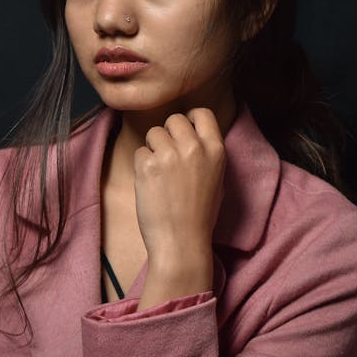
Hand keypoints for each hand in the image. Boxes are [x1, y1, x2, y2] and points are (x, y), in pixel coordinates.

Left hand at [134, 108, 225, 308]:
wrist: (182, 242)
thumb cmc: (199, 215)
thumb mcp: (216, 179)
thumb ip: (205, 153)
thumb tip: (190, 136)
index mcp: (216, 149)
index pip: (202, 113)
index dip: (189, 119)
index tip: (183, 131)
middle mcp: (194, 147)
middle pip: (173, 119)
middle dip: (167, 133)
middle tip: (167, 156)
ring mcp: (170, 154)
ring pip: (153, 133)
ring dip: (152, 149)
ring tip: (159, 175)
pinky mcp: (148, 165)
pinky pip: (140, 152)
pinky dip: (141, 166)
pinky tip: (150, 185)